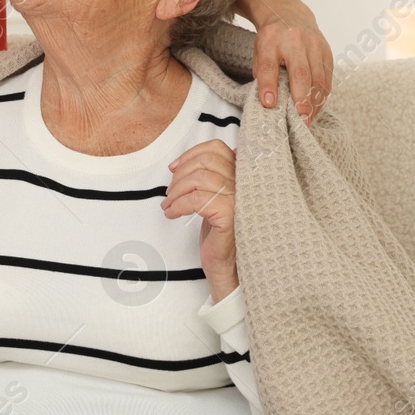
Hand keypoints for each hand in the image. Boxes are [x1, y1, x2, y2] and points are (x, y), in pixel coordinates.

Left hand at [162, 140, 236, 302]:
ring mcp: (240, 199)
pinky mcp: (230, 215)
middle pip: (206, 161)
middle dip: (180, 175)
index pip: (217, 148)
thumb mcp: (213, 198)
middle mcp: (245, 184)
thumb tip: (181, 164)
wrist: (228, 266)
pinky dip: (178, 205)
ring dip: (176, 192)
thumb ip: (207, 177)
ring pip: (199, 179)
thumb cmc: (219, 233)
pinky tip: (172, 214)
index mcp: (242, 176)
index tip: (174, 168)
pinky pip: (197, 200)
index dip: (191, 154)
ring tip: (169, 205)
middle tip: (169, 192)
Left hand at [251, 5, 333, 124]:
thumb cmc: (271, 40)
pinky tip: (316, 108)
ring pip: (318, 77)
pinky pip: (327, 78)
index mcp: (271, 39)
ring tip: (308, 119)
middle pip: (300, 72)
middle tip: (300, 120)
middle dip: (301, 98)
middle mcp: (295, 40)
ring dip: (314, 102)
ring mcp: (314, 45)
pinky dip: (322, 96)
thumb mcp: (258, 50)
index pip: (268, 65)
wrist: (290, 15)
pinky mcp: (327, 51)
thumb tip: (270, 102)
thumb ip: (262, 72)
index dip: (268, 85)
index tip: (269, 104)